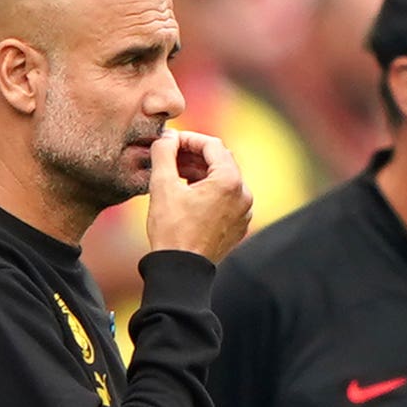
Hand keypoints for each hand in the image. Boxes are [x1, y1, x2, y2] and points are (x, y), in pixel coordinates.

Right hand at [146, 130, 252, 262]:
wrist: (181, 270)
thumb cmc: (172, 230)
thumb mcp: (162, 186)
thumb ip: (164, 153)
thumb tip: (167, 137)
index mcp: (230, 181)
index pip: (212, 145)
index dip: (188, 139)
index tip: (170, 142)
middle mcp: (244, 194)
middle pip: (220, 161)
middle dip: (195, 156)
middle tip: (171, 157)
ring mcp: (244, 212)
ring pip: (224, 180)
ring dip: (201, 173)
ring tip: (176, 175)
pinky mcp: (239, 225)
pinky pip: (227, 199)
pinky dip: (209, 191)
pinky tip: (188, 195)